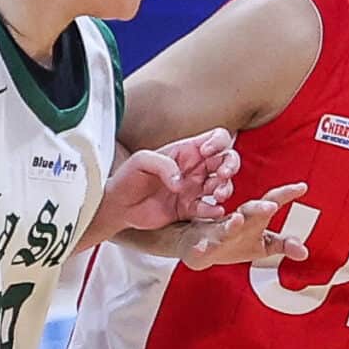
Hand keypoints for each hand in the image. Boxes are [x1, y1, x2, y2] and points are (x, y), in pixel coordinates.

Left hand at [100, 129, 239, 232]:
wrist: (118, 205)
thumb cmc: (128, 177)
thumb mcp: (142, 161)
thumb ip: (163, 164)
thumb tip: (181, 183)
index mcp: (187, 151)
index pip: (216, 138)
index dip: (218, 142)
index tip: (206, 152)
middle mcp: (195, 168)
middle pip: (227, 160)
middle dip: (230, 165)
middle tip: (221, 175)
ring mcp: (194, 189)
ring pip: (223, 185)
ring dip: (225, 188)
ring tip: (216, 195)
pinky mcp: (190, 209)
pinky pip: (209, 209)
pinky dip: (214, 210)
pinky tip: (213, 210)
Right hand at [178, 182, 311, 268]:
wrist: (197, 246)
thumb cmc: (234, 241)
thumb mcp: (262, 244)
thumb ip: (283, 245)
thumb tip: (305, 253)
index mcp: (252, 218)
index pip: (270, 202)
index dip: (286, 194)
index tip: (302, 186)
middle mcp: (235, 220)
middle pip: (248, 210)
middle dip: (259, 208)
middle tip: (272, 206)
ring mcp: (216, 232)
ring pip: (224, 227)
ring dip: (231, 223)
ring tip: (237, 220)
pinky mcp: (201, 247)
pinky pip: (200, 247)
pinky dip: (201, 247)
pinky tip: (202, 247)